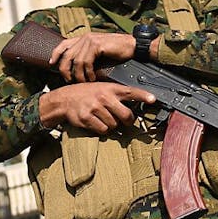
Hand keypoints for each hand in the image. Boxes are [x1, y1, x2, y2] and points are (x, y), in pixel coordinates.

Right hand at [39, 82, 154, 133]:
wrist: (64, 99)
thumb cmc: (86, 94)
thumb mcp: (101, 88)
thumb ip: (116, 96)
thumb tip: (133, 108)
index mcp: (110, 88)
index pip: (130, 91)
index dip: (143, 96)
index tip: (153, 99)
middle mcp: (104, 97)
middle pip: (126, 115)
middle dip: (129, 121)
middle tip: (127, 121)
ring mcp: (95, 108)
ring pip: (114, 125)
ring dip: (112, 125)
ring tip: (104, 118)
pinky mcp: (87, 118)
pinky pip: (103, 130)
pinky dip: (102, 130)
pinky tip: (96, 123)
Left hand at [49, 32, 135, 81]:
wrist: (132, 46)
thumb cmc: (117, 51)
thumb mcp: (98, 53)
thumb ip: (86, 56)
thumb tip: (75, 69)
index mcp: (83, 38)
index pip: (63, 44)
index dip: (55, 54)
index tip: (51, 63)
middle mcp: (85, 37)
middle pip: (67, 54)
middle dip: (65, 69)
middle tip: (69, 80)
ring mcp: (90, 40)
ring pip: (76, 61)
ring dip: (79, 75)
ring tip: (84, 82)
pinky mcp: (97, 45)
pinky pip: (86, 62)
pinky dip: (87, 73)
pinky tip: (92, 78)